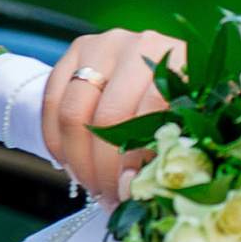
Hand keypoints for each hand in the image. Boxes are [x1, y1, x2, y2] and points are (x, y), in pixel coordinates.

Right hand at [46, 30, 184, 195]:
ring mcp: (105, 45)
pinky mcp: (76, 50)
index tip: (129, 192)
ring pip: (74, 113)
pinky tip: (69, 164)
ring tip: (91, 185)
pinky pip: (52, 101)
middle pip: (107, 118)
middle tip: (108, 196)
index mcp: (179, 61)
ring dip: (77, 160)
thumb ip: (168, 152)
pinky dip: (56, 140)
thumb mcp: (188, 125)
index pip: (150, 113)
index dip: (135, 160)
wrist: (155, 67)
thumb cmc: (180, 104)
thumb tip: (130, 190)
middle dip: (103, 168)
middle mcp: (141, 46)